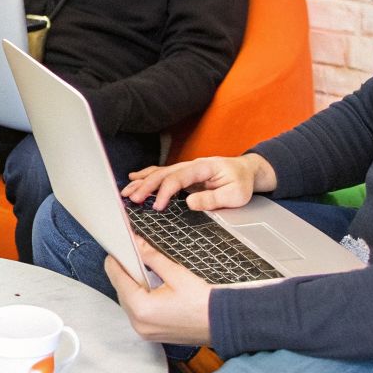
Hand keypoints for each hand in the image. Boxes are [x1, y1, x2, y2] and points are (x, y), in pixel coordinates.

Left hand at [103, 237, 213, 345]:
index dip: (116, 259)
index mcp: (141, 308)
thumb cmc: (203, 302)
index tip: (118, 248)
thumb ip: (151, 257)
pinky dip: (140, 299)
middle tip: (133, 255)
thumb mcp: (176, 274)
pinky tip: (151, 288)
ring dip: (132, 285)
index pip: (117, 277)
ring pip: (128, 302)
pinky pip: (137, 312)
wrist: (223, 323)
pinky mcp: (151, 334)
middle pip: (120, 290)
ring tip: (144, 270)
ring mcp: (144, 332)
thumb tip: (137, 244)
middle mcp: (138, 323)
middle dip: (125, 272)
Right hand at [121, 153, 274, 211]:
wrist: (246, 171)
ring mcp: (186, 169)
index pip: (178, 177)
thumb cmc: (241, 182)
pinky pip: (163, 174)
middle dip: (146, 186)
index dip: (165, 192)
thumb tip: (189, 203)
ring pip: (160, 172)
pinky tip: (134, 179)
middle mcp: (191, 165)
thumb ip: (213, 199)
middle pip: (164, 173)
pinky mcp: (184, 174)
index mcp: (203, 168)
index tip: (157, 206)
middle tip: (132, 199)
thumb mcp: (235, 195)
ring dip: (142, 182)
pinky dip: (147, 176)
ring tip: (126, 191)